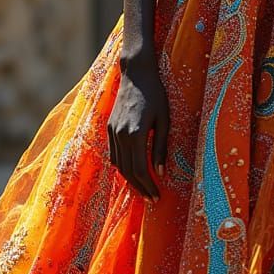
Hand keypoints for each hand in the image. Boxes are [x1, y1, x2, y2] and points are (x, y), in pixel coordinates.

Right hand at [106, 54, 168, 201]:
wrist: (136, 74)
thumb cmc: (156, 95)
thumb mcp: (164, 120)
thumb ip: (161, 147)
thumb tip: (160, 172)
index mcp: (136, 133)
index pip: (139, 169)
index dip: (148, 186)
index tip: (157, 197)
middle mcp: (120, 135)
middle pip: (127, 170)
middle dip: (139, 187)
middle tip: (151, 198)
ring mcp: (112, 131)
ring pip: (118, 164)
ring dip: (130, 179)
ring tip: (143, 189)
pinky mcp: (109, 128)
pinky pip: (113, 154)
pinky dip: (122, 166)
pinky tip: (132, 171)